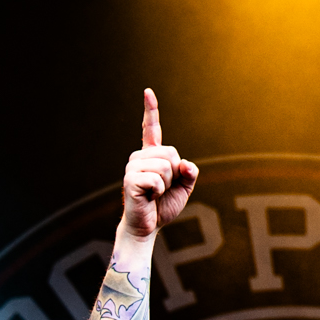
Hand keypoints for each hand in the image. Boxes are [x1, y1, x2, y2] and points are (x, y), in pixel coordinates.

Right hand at [120, 88, 197, 243]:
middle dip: (175, 174)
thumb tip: (185, 164)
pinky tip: (149, 197)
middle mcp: (139, 157)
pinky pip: (157, 180)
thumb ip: (189, 173)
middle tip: (162, 189)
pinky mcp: (131, 179)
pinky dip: (159, 192)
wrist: (147, 227)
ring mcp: (133, 166)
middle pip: (171, 153)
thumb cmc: (162, 206)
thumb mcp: (183, 188)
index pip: (151, 129)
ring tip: (155, 194)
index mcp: (151, 155)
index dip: (150, 110)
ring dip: (167, 184)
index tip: (148, 92)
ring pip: (166, 167)